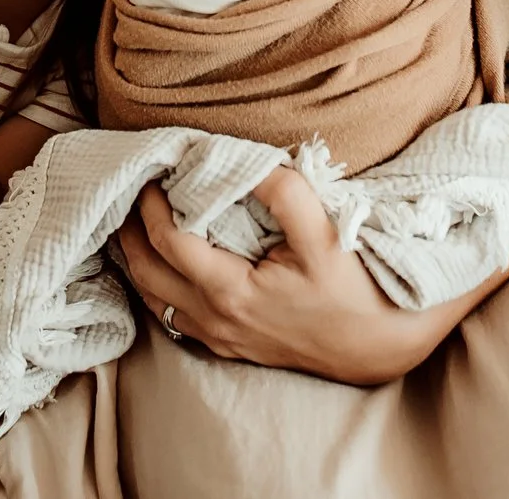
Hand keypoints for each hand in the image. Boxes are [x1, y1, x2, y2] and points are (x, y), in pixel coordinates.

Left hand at [113, 169, 442, 386]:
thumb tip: (247, 163)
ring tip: (135, 218)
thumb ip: (284, 194)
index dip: (152, 204)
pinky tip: (163, 259)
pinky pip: (173, 315)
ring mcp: (219, 337)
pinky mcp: (228, 344)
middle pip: (146, 273)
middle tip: (131, 188)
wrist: (377, 345)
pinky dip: (157, 283)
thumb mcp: (325, 234)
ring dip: (138, 257)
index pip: (169, 242)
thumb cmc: (353, 288)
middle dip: (130, 229)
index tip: (155, 171)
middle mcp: (216, 320)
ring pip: (154, 298)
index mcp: (233, 293)